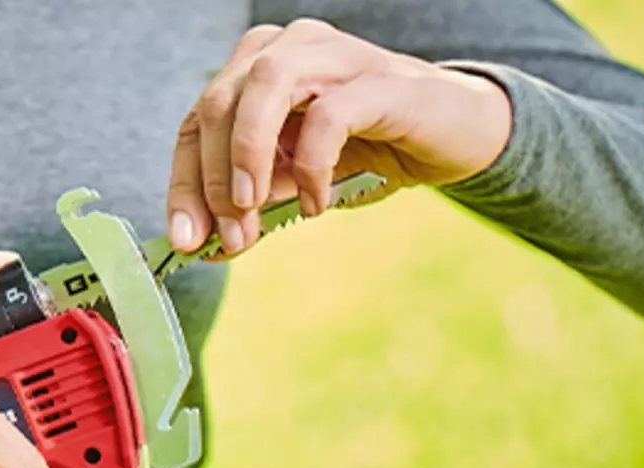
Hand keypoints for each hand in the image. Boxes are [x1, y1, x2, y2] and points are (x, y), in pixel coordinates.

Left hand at [167, 18, 511, 255]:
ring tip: (253, 212)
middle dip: (213, 180)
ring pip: (262, 90)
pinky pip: (326, 116)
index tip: (185, 240)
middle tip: (228, 236)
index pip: (196, 122)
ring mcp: (334, 55)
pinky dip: (310, 166)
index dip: (184, 184)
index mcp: (257, 67)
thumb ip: (251, 202)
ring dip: (246, 158)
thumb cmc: (369, 151)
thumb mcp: (294, 181)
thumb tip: (203, 243)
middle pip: (218, 104)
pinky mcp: (379, 80)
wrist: (459, 135)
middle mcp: (288, 47)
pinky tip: (315, 202)